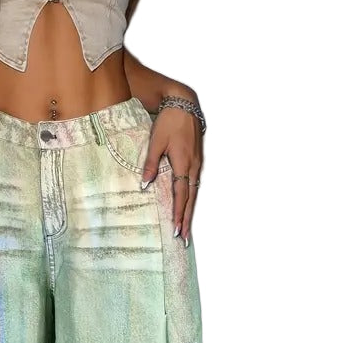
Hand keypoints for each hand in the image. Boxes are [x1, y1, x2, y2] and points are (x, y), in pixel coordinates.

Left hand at [141, 100, 202, 242]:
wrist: (185, 103)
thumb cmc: (169, 121)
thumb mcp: (156, 142)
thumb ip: (150, 164)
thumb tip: (145, 185)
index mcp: (183, 163)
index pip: (181, 194)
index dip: (178, 213)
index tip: (176, 229)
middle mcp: (194, 166)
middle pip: (191, 199)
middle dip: (187, 220)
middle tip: (184, 239)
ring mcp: (198, 163)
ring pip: (194, 193)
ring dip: (190, 211)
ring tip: (186, 229)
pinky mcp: (198, 160)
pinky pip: (195, 184)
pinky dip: (192, 199)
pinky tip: (188, 207)